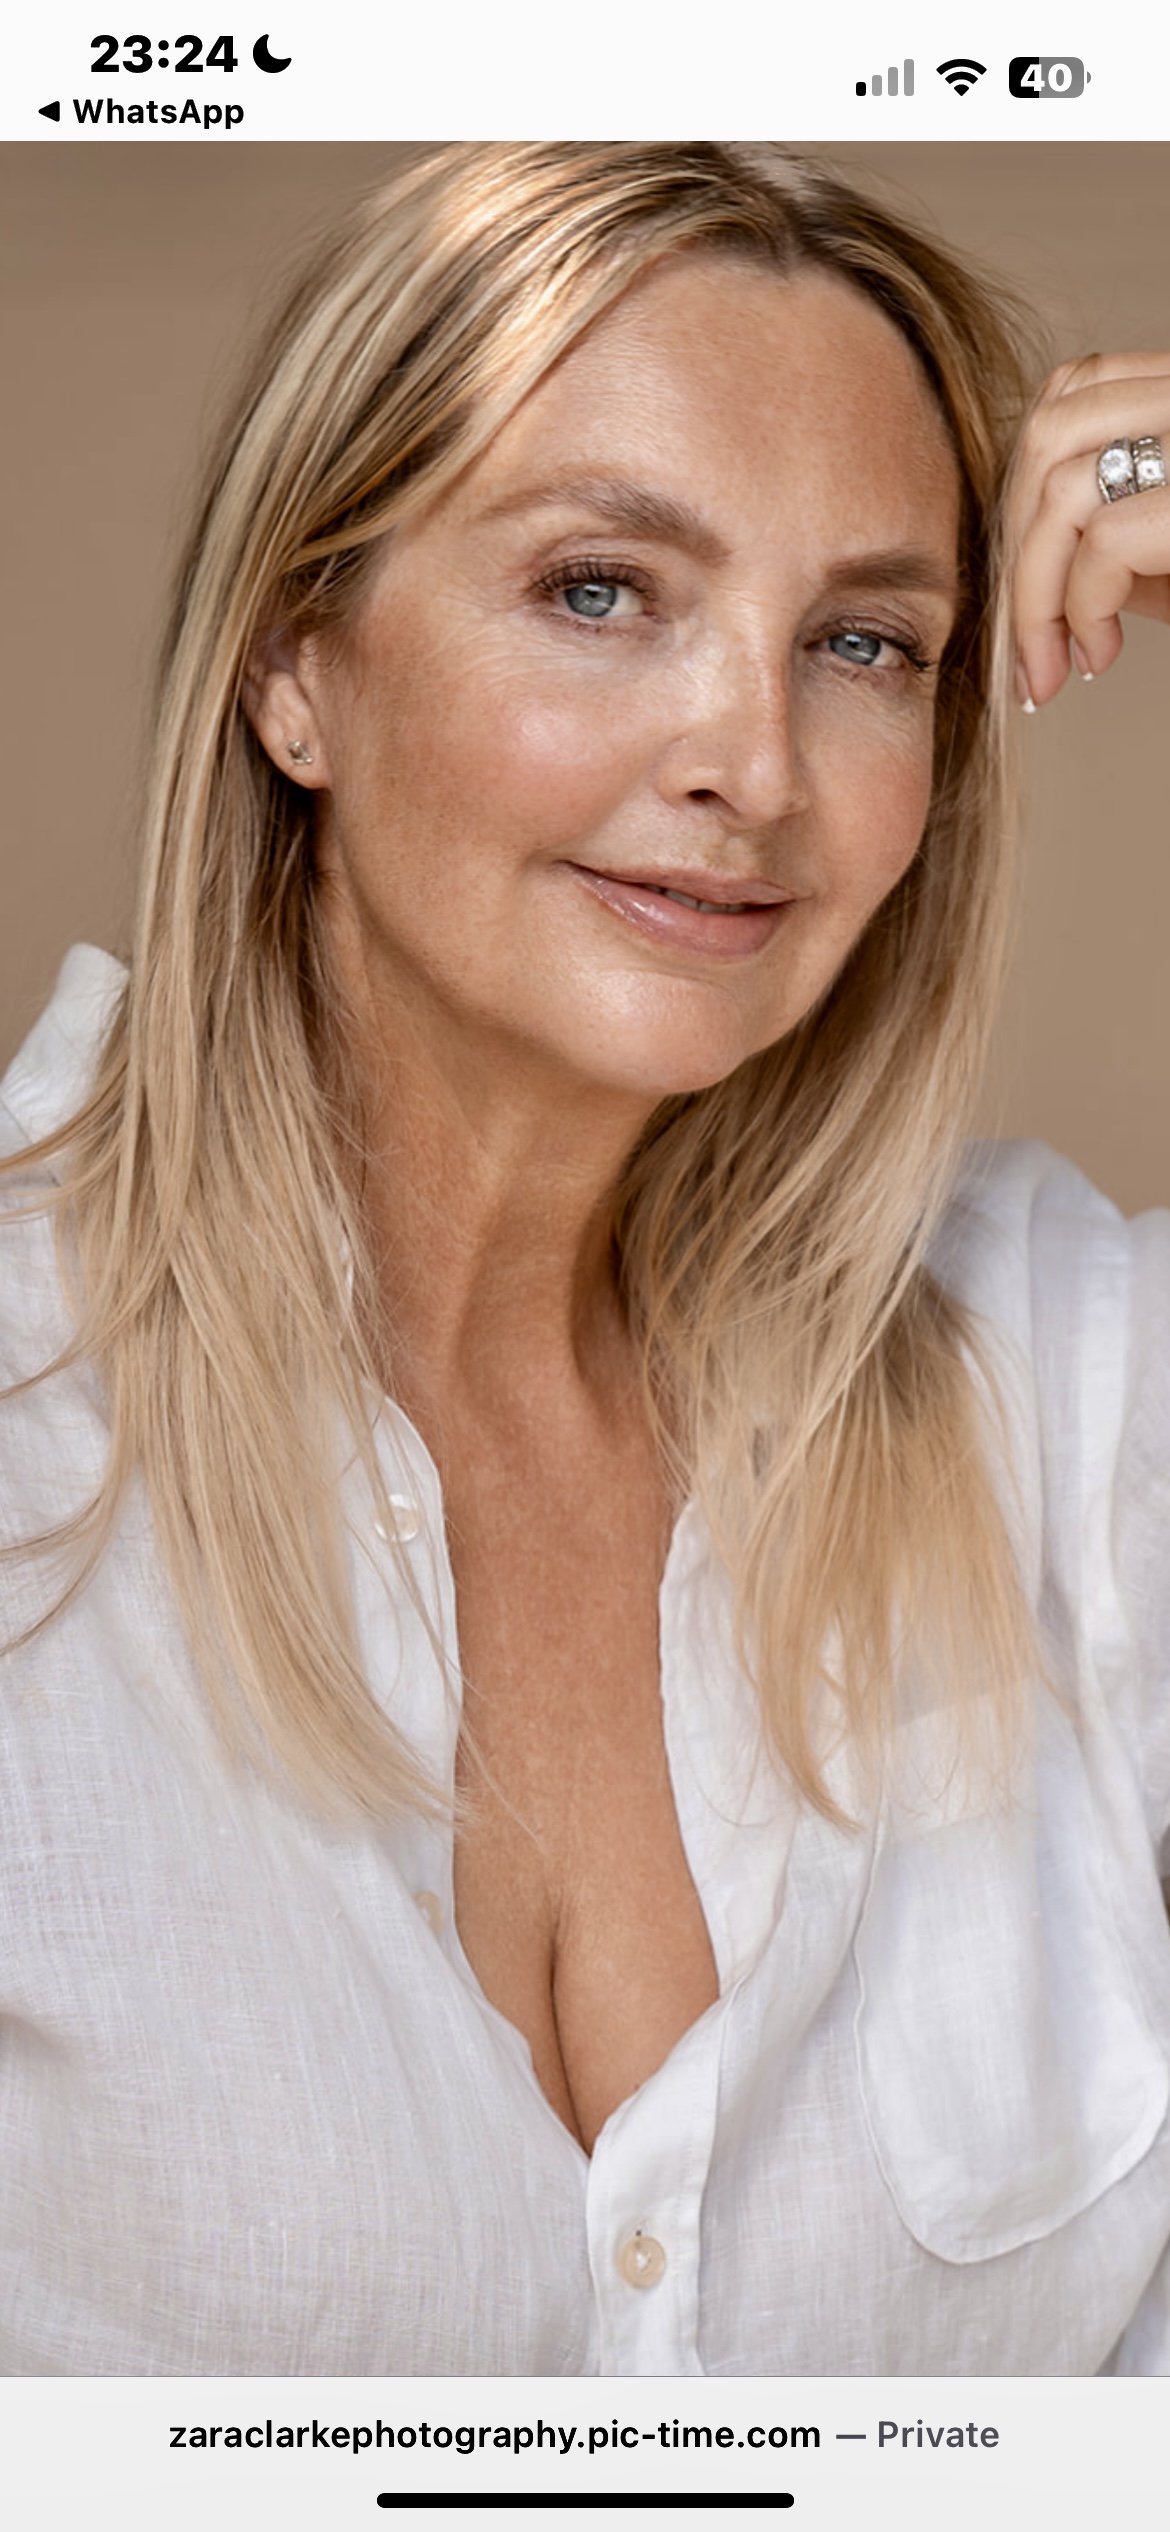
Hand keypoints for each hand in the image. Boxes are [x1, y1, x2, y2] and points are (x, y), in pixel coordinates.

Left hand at [1009, 353, 1169, 706]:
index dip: (1022, 492)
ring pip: (1061, 484)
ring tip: (1068, 660)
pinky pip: (1106, 542)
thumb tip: (1035, 558)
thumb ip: (1126, 535)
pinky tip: (1102, 654)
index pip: (1074, 395)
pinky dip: (1078, 610)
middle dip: (1015, 552)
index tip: (1033, 584)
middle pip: (1050, 433)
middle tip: (1031, 652)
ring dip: (1035, 594)